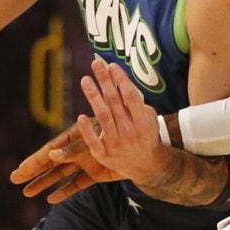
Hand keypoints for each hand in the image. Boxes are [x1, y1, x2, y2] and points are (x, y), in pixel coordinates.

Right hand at [9, 119, 124, 203]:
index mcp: (75, 136)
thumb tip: (51, 154)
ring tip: (26, 193)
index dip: (34, 161)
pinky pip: (77, 184)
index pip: (49, 150)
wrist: (144, 142)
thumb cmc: (117, 131)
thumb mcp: (93, 137)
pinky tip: (51, 200)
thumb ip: (74, 148)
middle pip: (50, 163)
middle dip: (33, 171)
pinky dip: (65, 192)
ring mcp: (85, 162)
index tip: (19, 170)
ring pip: (60, 175)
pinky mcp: (95, 174)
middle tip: (14, 179)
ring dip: (44, 183)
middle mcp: (77, 150)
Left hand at [76, 59, 170, 186]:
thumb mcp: (148, 118)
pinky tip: (80, 116)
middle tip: (95, 63)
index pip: (131, 96)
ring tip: (85, 79)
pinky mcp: (104, 155)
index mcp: (143, 122)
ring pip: (103, 117)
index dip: (121, 80)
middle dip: (104, 81)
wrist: (146, 166)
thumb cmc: (145, 134)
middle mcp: (130, 132)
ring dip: (93, 96)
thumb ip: (135, 101)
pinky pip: (93, 141)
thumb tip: (120, 80)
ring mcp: (116, 144)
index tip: (111, 65)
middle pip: (114, 102)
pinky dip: (87, 130)